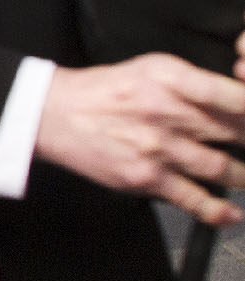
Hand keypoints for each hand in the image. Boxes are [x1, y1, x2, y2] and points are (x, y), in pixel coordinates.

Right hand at [33, 48, 244, 223]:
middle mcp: (168, 111)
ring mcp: (158, 147)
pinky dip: (218, 211)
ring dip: (243, 176)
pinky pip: (194, 199)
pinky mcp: (145, 177)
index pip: (236, 98)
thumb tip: (236, 101)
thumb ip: (195, 82)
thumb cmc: (103, 91)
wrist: (54, 114)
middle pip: (237, 133)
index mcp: (172, 78)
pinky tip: (231, 213)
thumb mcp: (153, 67)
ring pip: (224, 168)